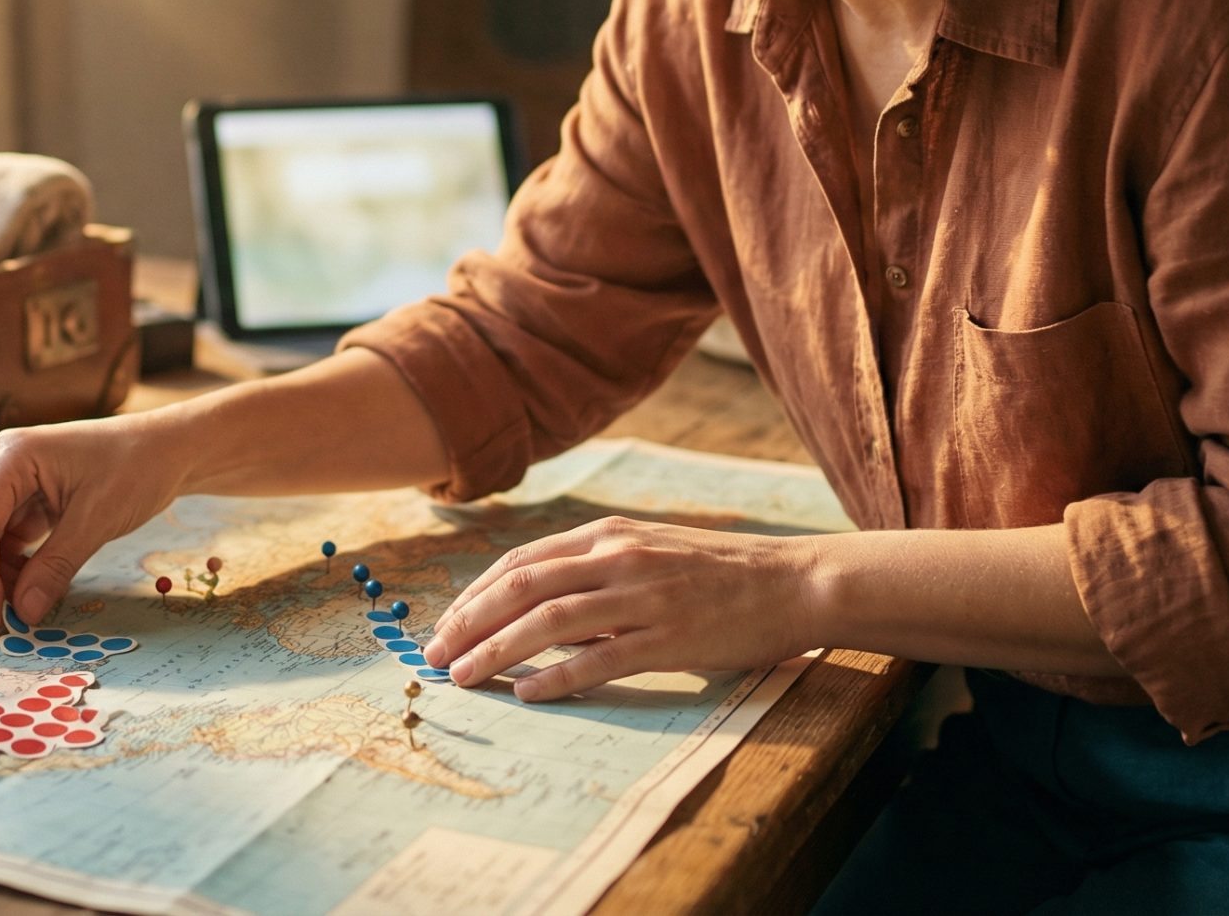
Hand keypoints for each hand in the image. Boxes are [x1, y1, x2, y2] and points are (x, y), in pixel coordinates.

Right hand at [0, 411, 194, 630]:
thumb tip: (22, 614)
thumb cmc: (138, 468)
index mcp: (11, 456)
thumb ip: (56, 567)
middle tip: (6, 616)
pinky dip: (8, 566)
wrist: (168, 449)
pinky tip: (32, 584)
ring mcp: (8, 481)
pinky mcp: (22, 499)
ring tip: (24, 602)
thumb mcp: (98, 520)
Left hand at [420, 516, 817, 700]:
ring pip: (548, 621)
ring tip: (464, 676)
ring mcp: (642, 597)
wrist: (793, 582)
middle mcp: (618, 559)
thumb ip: (596, 572)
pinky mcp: (668, 637)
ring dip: (497, 650)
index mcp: (608, 535)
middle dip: (469, 622)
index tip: (446, 624)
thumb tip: (539, 610)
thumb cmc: (720, 573)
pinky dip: (556, 677)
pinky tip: (527, 693)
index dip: (474, 594)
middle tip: (435, 655)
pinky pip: (599, 658)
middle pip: (521, 587)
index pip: (520, 562)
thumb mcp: (650, 553)